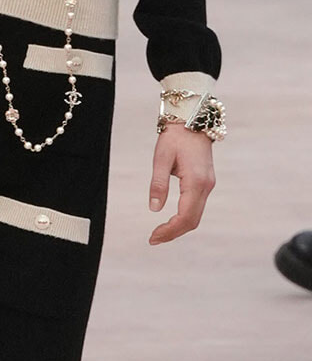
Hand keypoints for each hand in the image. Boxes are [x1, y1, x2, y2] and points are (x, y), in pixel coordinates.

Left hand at [148, 124, 214, 244]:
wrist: (193, 120)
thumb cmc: (175, 137)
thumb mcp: (161, 158)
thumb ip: (157, 184)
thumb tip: (153, 209)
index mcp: (195, 182)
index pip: (185, 216)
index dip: (170, 231)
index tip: (153, 237)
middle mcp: (206, 186)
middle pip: (192, 221)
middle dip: (173, 233)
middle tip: (153, 239)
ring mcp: (208, 185)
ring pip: (196, 216)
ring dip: (179, 227)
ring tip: (159, 233)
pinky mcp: (205, 183)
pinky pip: (197, 207)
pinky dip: (184, 218)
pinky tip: (171, 221)